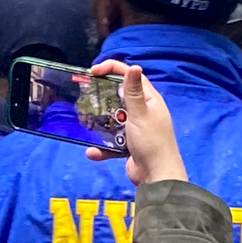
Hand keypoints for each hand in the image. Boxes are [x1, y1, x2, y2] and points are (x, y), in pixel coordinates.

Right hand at [91, 60, 185, 185]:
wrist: (156, 177)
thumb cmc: (151, 141)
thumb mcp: (140, 114)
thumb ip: (134, 92)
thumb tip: (134, 65)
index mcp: (149, 100)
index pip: (131, 76)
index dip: (113, 69)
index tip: (93, 72)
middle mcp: (143, 112)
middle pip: (119, 97)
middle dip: (103, 97)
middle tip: (86, 95)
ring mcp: (135, 129)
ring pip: (113, 120)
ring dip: (101, 124)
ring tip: (85, 122)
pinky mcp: (129, 145)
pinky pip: (112, 142)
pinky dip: (102, 147)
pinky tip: (92, 152)